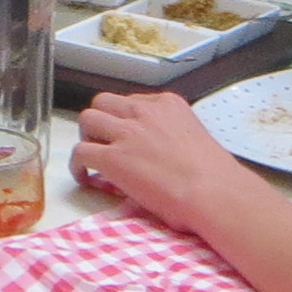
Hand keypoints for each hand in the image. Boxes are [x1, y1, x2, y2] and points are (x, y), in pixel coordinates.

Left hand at [69, 89, 256, 230]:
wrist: (212, 190)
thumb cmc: (213, 175)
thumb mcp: (193, 137)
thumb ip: (171, 135)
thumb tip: (159, 153)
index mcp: (168, 104)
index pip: (132, 101)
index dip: (124, 119)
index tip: (126, 135)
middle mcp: (144, 112)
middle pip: (104, 102)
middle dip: (100, 120)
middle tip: (104, 141)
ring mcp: (126, 133)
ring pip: (87, 119)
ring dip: (87, 137)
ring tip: (93, 156)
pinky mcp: (113, 157)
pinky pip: (80, 152)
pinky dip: (77, 164)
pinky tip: (84, 176)